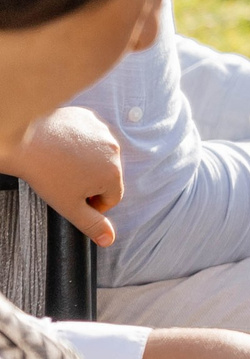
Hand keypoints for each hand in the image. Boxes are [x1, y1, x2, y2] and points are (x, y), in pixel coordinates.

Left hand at [0, 107, 122, 244]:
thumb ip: (92, 225)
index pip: (113, 197)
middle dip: (90, 181)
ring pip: (99, 154)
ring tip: (62, 165)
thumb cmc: (46, 173)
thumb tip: (109, 240)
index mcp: (113, 174)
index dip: (92, 204)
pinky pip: (89, 135)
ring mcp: (103, 131)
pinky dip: (79, 142)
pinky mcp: (89, 118)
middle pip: (107, 175)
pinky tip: (62, 148)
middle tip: (65, 183)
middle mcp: (114, 150)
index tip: (74, 199)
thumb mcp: (69, 207)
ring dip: (86, 162)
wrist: (26, 142)